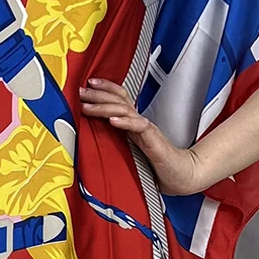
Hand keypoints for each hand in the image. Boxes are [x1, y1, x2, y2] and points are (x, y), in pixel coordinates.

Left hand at [78, 78, 206, 194]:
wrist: (178, 174)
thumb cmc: (155, 165)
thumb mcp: (129, 150)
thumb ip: (116, 141)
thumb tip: (92, 140)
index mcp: (133, 122)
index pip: (119, 97)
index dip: (105, 88)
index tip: (87, 84)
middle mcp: (138, 121)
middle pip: (118, 99)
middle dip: (98, 94)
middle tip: (81, 91)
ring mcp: (146, 128)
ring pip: (124, 110)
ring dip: (104, 107)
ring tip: (87, 107)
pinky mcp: (153, 139)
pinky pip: (138, 126)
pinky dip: (124, 122)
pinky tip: (112, 120)